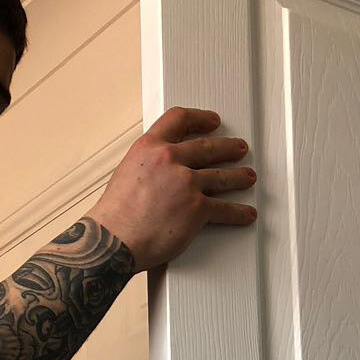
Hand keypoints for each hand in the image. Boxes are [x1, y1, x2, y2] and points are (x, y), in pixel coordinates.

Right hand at [85, 106, 257, 272]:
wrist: (112, 241)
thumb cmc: (113, 219)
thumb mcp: (126, 175)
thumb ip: (147, 169)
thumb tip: (158, 176)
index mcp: (149, 147)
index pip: (179, 119)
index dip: (200, 118)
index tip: (213, 121)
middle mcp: (170, 159)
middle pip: (207, 147)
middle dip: (228, 148)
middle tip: (239, 148)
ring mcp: (186, 182)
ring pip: (221, 176)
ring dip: (238, 177)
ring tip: (247, 177)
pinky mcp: (197, 208)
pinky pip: (224, 209)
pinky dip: (238, 213)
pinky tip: (245, 214)